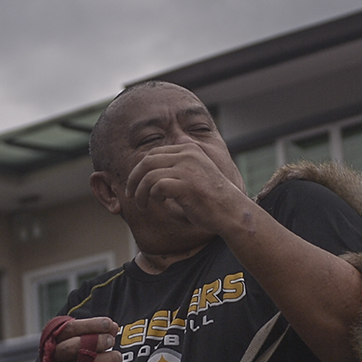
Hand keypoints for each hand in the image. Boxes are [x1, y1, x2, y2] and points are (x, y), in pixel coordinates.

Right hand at [47, 317, 121, 361]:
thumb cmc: (76, 353)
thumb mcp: (82, 338)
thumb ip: (96, 331)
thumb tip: (112, 327)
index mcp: (56, 338)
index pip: (71, 328)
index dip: (91, 325)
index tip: (108, 324)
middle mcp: (56, 355)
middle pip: (72, 347)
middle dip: (96, 342)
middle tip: (111, 341)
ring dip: (106, 359)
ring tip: (117, 357)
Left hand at [125, 143, 247, 234]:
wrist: (232, 212)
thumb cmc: (212, 199)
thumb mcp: (195, 175)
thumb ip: (176, 169)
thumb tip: (149, 174)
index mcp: (189, 149)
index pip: (154, 153)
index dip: (140, 170)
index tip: (135, 185)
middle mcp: (187, 154)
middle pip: (147, 162)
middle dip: (134, 179)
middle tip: (130, 194)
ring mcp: (187, 168)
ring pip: (149, 176)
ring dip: (140, 192)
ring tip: (142, 205)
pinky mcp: (186, 185)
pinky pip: (157, 187)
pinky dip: (152, 197)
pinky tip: (159, 203)